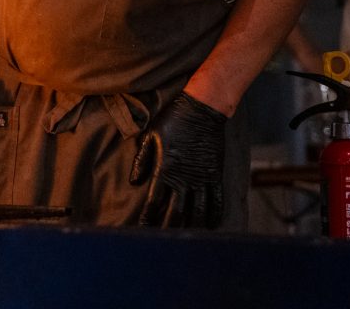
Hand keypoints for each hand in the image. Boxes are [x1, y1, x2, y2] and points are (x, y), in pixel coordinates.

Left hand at [129, 91, 226, 228]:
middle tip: (162, 240)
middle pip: (175, 212)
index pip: (154, 202)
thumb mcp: (151, 136)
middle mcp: (183, 178)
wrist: (201, 109)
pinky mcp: (215, 174)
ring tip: (185, 237)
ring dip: (190, 226)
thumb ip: (142, 160)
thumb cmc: (173, 120)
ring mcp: (201, 178)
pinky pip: (216, 200)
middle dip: (168, 227)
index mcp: (164, 169)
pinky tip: (209, 224)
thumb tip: (133, 181)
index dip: (148, 218)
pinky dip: (213, 214)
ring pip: (197, 211)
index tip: (143, 228)